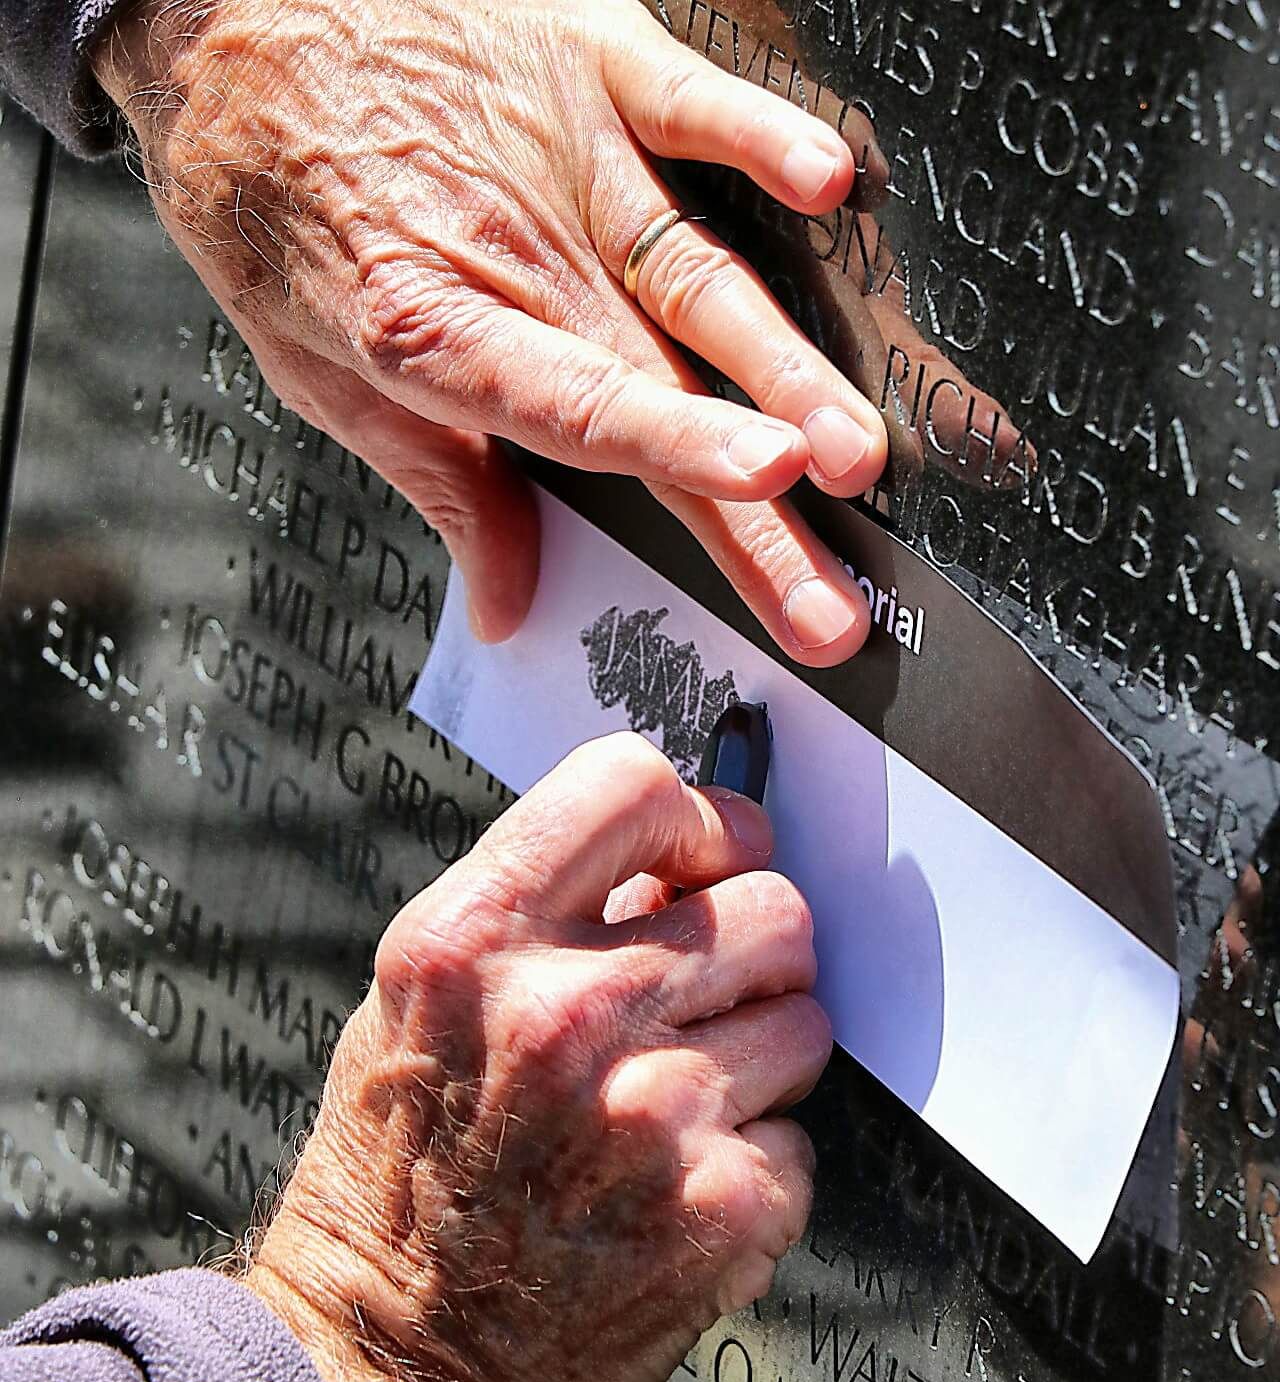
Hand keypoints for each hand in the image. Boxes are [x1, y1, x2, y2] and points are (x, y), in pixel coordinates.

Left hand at [93, 0, 890, 662]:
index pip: (579, 414)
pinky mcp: (590, 63)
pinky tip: (826, 182)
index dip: (677, 458)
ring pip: (697, 274)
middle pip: (663, 395)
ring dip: (783, 366)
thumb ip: (440, 487)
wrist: (219, 16)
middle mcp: (517, 255)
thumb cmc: (271, 196)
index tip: (760, 500)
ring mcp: (562, 160)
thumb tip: (506, 605)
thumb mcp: (321, 368)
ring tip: (853, 447)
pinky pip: (687, 103)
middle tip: (830, 592)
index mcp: (438, 331)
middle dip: (758, 509)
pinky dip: (758, 137)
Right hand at [244, 734, 830, 1381]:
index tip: (709, 856)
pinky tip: (675, 1190)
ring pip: (806, 1018)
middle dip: (751, 949)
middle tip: (703, 1000)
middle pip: (770, 904)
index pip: (639, 789)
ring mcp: (653, 1112)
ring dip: (758, 1057)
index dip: (700, 817)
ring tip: (674, 1107)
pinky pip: (801, 1137)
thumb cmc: (397, 1170)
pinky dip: (755, 1164)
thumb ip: (537, 908)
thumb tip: (678, 863)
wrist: (387, 1360)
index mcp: (474, 940)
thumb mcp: (419, 1001)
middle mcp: (567, 1012)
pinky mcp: (719, 1207)